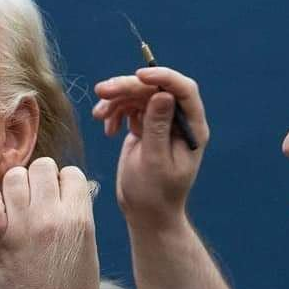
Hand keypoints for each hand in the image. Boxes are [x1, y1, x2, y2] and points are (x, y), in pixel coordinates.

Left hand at [0, 158, 99, 288]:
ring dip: (16, 186)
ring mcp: (22, 226)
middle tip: (38, 200)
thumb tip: (65, 187)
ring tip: (18, 205)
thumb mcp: (88, 247)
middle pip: (42, 167)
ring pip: (14, 176)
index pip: (71, 173)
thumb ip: (77, 214)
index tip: (60, 199)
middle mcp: (50, 217)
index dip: (65, 183)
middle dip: (41, 179)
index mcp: (79, 219)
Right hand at [92, 66, 209, 231]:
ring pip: (138, 95)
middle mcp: (178, 120)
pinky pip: (128, 108)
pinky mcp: (144, 126)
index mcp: (191, 128)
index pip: (183, 91)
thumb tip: (162, 94)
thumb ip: (158, 127)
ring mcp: (160, 122)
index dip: (163, 77)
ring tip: (97, 115)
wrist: (145, 212)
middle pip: (155, 89)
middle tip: (102, 92)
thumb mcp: (155, 162)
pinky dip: (114, 113)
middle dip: (128, 87)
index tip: (139, 75)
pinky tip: (106, 129)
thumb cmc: (154, 193)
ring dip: (116, 100)